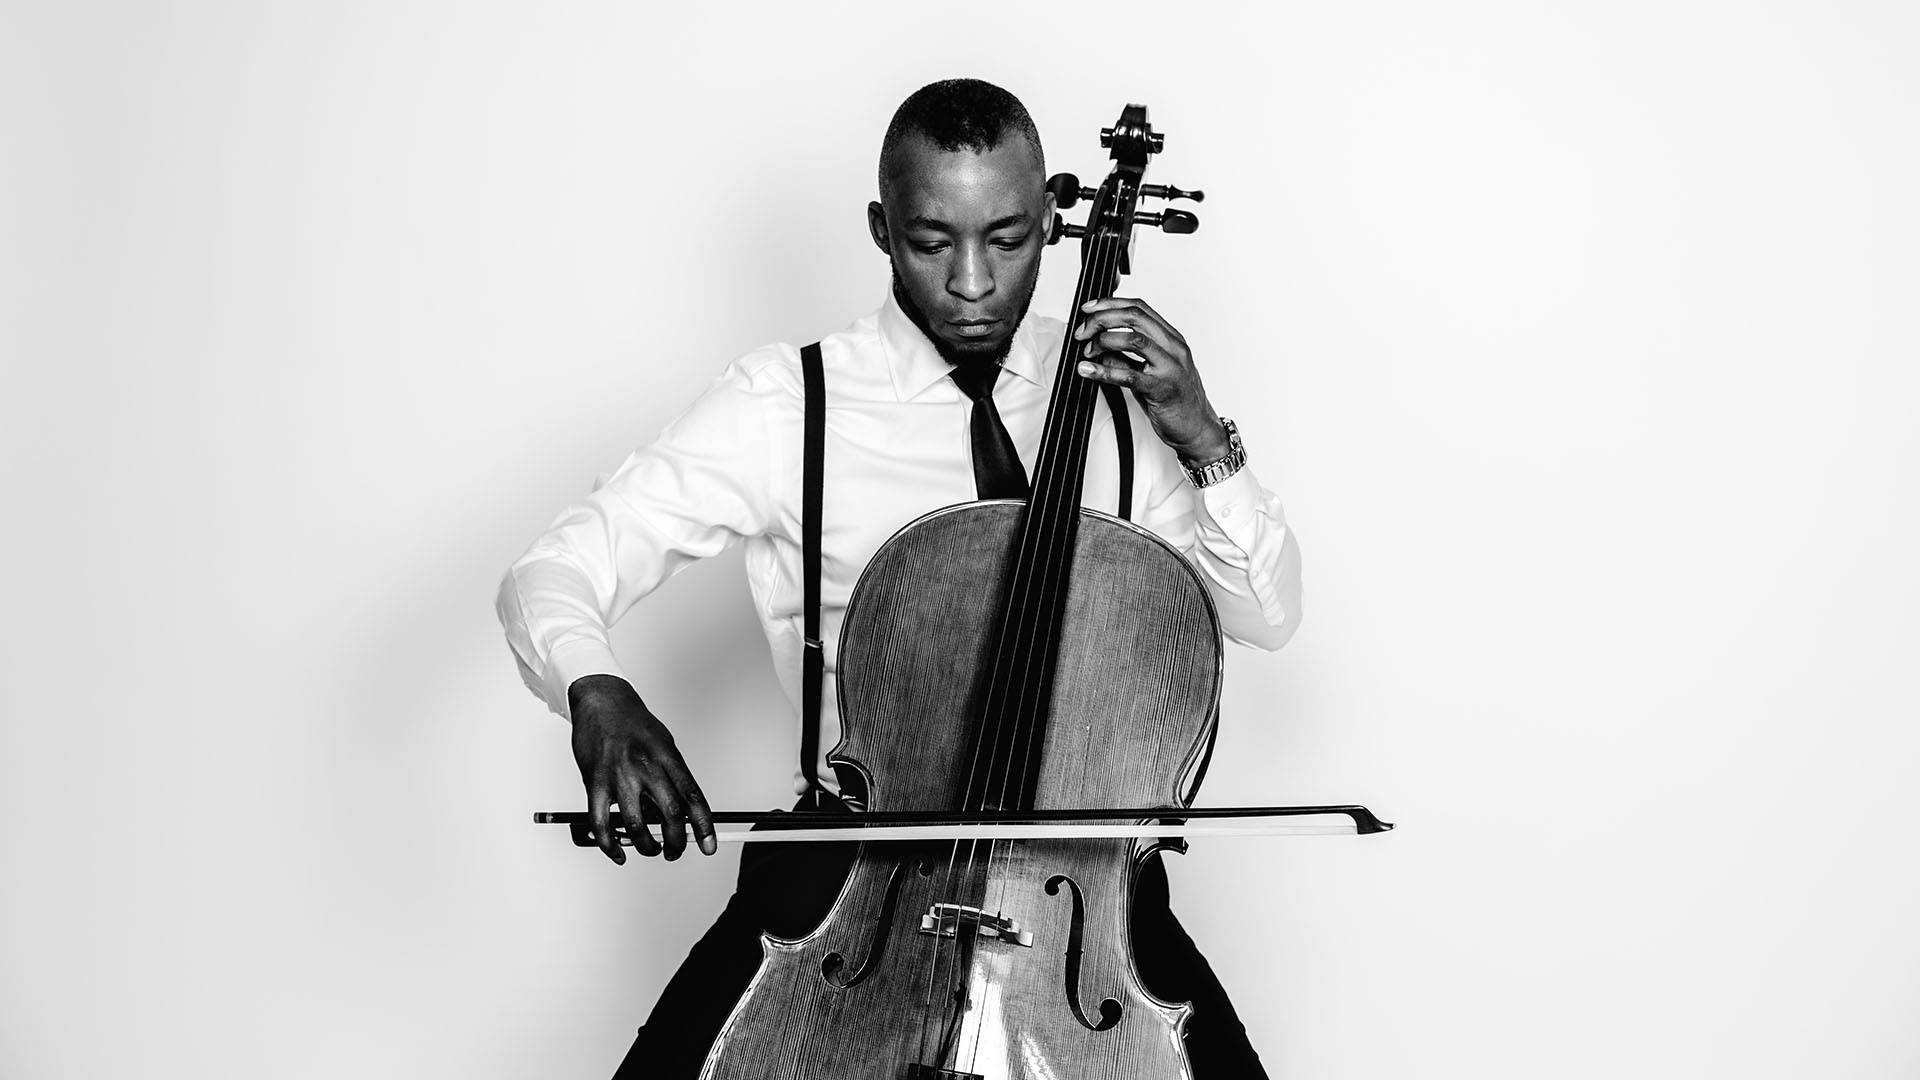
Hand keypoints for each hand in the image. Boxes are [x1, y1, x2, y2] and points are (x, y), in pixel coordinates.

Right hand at [567, 674, 716, 863]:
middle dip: (677, 842)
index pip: (692, 797)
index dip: (704, 826)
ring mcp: (619, 776)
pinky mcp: (595, 783)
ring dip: (647, 846)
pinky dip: (610, 845)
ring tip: (651, 848)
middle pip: (670, 815)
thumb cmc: (633, 722)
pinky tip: (618, 851)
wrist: (600, 700)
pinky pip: (601, 823)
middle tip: (676, 850)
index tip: (708, 846)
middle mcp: (646, 767)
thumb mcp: (663, 742)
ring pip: (637, 825)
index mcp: (667, 756)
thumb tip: (681, 808)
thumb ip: (672, 775)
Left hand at [1072, 297, 1230, 463]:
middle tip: (1083, 332)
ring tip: (1088, 352)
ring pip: (1133, 339)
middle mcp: (1173, 347)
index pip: (1139, 308)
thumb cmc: (1176, 400)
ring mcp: (1170, 367)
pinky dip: (1104, 371)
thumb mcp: (1151, 371)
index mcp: (1171, 338)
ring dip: (1103, 341)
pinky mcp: (1162, 389)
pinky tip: (1089, 370)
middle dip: (1102, 319)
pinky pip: (1129, 375)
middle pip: (1134, 317)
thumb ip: (1128, 357)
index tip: (1089, 309)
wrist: (1197, 427)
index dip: (1110, 304)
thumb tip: (1099, 348)